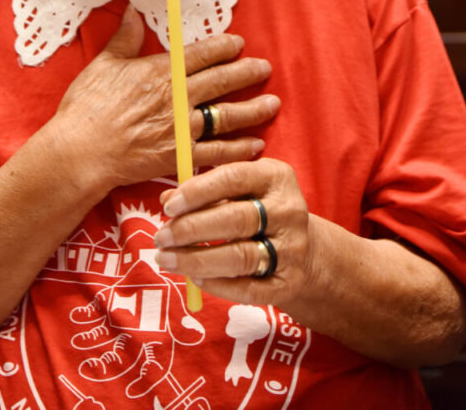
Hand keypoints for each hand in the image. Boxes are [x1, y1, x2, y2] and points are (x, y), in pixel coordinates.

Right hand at [55, 5, 279, 189]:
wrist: (81, 151)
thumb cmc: (87, 107)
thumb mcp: (104, 63)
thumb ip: (125, 37)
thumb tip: (132, 10)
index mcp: (162, 72)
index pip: (202, 54)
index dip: (224, 47)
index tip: (239, 43)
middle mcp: (179, 98)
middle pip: (222, 81)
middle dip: (247, 73)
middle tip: (265, 68)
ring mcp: (183, 130)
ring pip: (228, 116)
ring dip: (253, 110)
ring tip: (272, 104)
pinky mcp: (181, 158)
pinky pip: (219, 153)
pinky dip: (239, 149)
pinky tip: (255, 145)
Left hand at [153, 159, 309, 305]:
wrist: (305, 251)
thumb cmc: (259, 211)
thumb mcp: (239, 191)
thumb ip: (204, 191)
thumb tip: (167, 201)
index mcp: (275, 177)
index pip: (233, 178)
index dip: (198, 191)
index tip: (169, 207)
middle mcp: (289, 210)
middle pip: (235, 219)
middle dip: (191, 229)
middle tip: (161, 237)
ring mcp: (292, 248)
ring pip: (239, 256)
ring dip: (196, 260)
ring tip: (166, 260)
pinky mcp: (288, 282)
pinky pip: (248, 289)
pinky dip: (218, 285)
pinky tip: (194, 279)